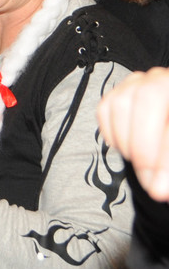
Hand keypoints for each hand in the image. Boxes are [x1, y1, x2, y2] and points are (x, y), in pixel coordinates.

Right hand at [98, 67, 168, 200]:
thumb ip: (168, 167)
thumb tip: (157, 189)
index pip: (166, 117)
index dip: (160, 155)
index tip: (158, 187)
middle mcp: (164, 79)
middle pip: (145, 98)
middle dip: (142, 145)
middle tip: (148, 177)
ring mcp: (143, 80)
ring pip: (120, 102)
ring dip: (126, 141)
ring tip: (141, 164)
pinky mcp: (123, 90)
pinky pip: (105, 108)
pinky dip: (112, 133)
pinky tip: (129, 149)